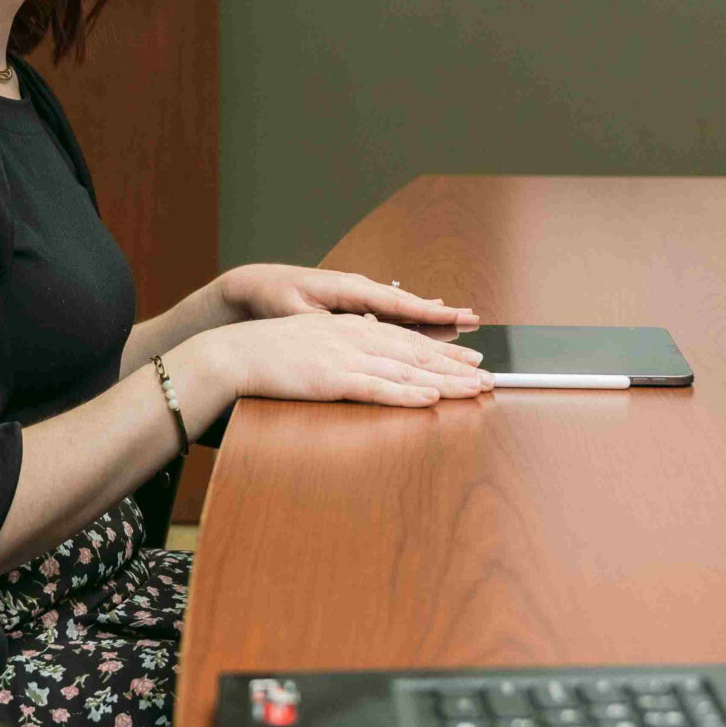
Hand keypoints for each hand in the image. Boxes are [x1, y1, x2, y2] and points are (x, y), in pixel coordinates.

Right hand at [195, 312, 492, 407]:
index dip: (442, 350)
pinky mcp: (334, 379)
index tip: (469, 359)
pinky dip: (408, 394)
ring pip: (407, 371)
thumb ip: (343, 342)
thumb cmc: (270, 350)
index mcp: (352, 327)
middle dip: (455, 365)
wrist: (237, 353)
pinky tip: (431, 399)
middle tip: (488, 375)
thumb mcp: (313, 337)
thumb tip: (367, 349)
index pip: (407, 339)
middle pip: (417, 352)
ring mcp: (347, 357)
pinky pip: (379, 389)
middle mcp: (356, 336)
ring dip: (444, 381)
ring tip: (475, 389)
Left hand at [217, 263, 478, 332]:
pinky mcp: (354, 303)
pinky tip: (429, 314)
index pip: (397, 302)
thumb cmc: (274, 298)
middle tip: (474, 318)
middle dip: (441, 311)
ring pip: (402, 306)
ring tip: (461, 318)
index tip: (455, 315)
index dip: (427, 311)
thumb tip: (356, 329)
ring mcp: (359, 294)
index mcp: (350, 288)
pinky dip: (413, 313)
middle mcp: (360, 288)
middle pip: (408, 302)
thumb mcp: (296, 314)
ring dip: (431, 313)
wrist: (256, 286)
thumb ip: (328, 322)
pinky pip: (391, 310)